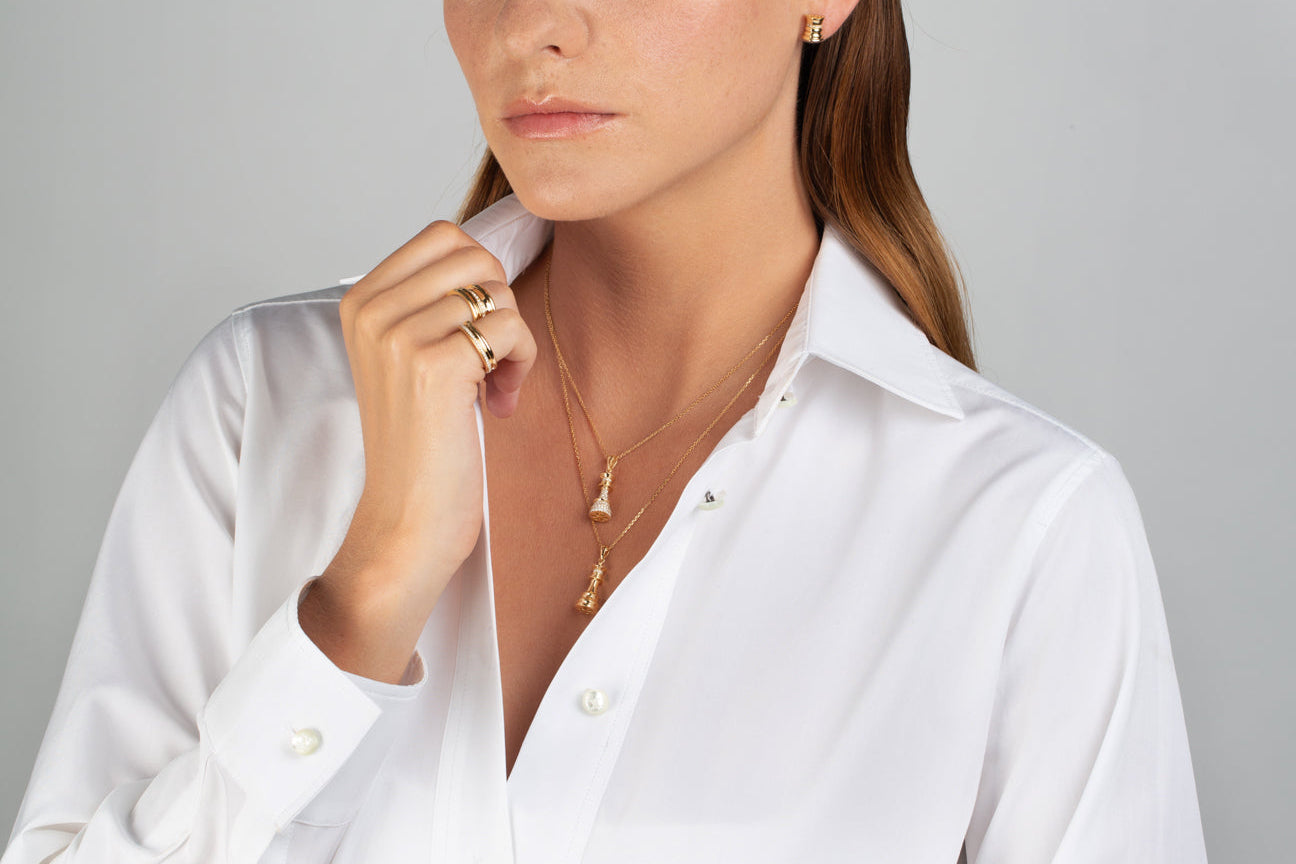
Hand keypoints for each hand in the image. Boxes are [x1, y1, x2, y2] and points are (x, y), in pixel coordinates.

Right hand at [300, 221, 538, 681]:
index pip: (444, 237)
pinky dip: (520, 365)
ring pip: (498, 293)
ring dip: (513, 342)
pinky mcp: (435, 366)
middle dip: (500, 304)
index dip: (480, 280)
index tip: (474, 334)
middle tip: (494, 360)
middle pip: (475, 256)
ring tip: (495, 387)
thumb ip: (430, 302)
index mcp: (361, 299)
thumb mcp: (409, 356)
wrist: (406, 519)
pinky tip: (501, 404)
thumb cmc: (421, 441)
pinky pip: (510, 328)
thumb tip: (484, 254)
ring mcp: (399, 335)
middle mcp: (372, 309)